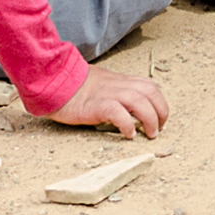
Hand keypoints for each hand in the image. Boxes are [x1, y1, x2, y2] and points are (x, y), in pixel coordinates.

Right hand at [49, 62, 168, 138]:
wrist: (53, 81)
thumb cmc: (74, 87)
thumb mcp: (101, 84)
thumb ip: (116, 91)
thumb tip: (129, 109)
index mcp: (120, 80)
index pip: (149, 86)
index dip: (160, 102)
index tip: (160, 119)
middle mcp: (117, 85)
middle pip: (150, 91)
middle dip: (161, 111)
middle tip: (158, 130)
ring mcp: (106, 93)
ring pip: (139, 100)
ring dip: (150, 119)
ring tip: (149, 134)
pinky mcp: (94, 105)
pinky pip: (117, 111)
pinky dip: (127, 123)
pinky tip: (129, 135)